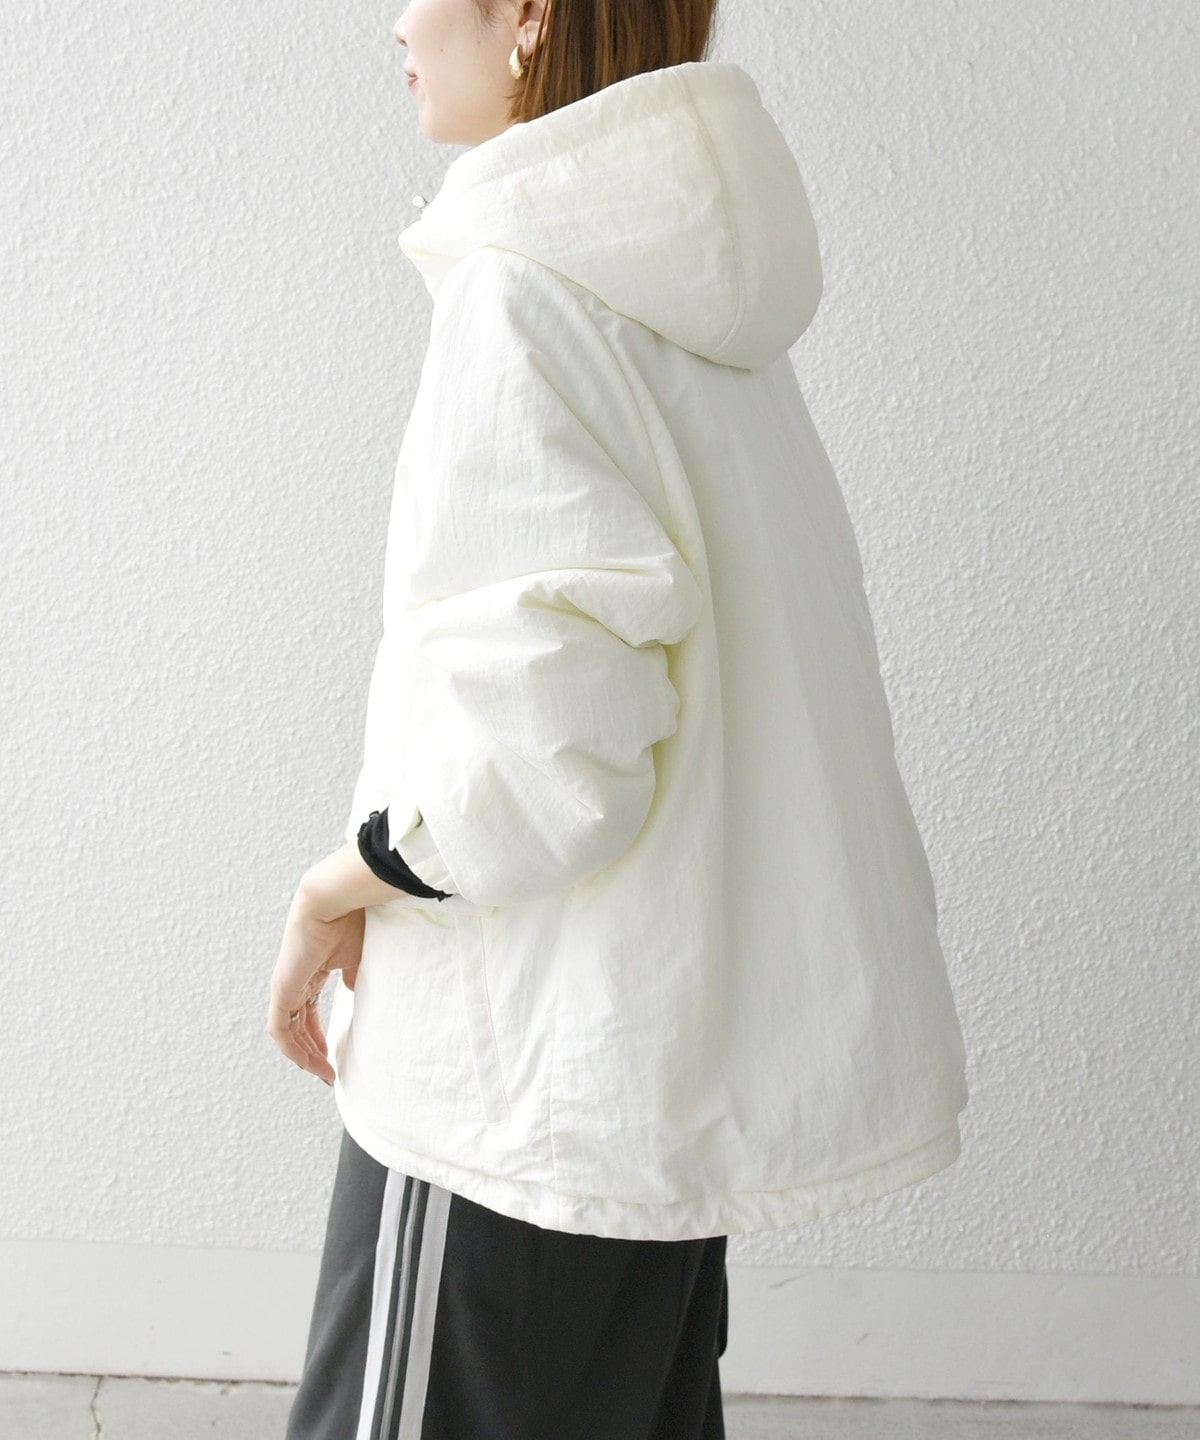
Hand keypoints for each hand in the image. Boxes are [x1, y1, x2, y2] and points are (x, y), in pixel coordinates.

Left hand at [267, 890, 364, 1084]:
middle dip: (312, 1051)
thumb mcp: (356, 957)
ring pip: (288, 1032)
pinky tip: (310, 1061)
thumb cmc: (349, 921)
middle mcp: (294, 981)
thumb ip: (352, 978)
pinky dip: (293, 1048)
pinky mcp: (282, 989)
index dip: (319, 1035)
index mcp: (310, 972)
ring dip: (304, 1055)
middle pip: (297, 1026)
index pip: (308, 1012)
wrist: (334, 902)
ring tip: (324, 1072)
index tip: (334, 1055)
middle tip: (329, 1072)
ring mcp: (286, 986)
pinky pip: (281, 1029)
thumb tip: (353, 992)